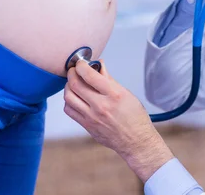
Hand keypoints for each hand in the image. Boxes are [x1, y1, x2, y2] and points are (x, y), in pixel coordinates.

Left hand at [64, 61, 173, 182]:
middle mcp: (100, 106)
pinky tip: (75, 97)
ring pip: (68, 97)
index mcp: (113, 94)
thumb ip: (109, 79)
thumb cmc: (135, 117)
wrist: (136, 141)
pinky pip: (70, 110)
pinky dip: (69, 100)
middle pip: (75, 85)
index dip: (80, 65)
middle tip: (74, 70)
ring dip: (68, 86)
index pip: (89, 75)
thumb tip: (99, 65)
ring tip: (73, 82)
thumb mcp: (126, 93)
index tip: (80, 62)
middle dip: (72, 73)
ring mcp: (92, 118)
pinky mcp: (87, 126)